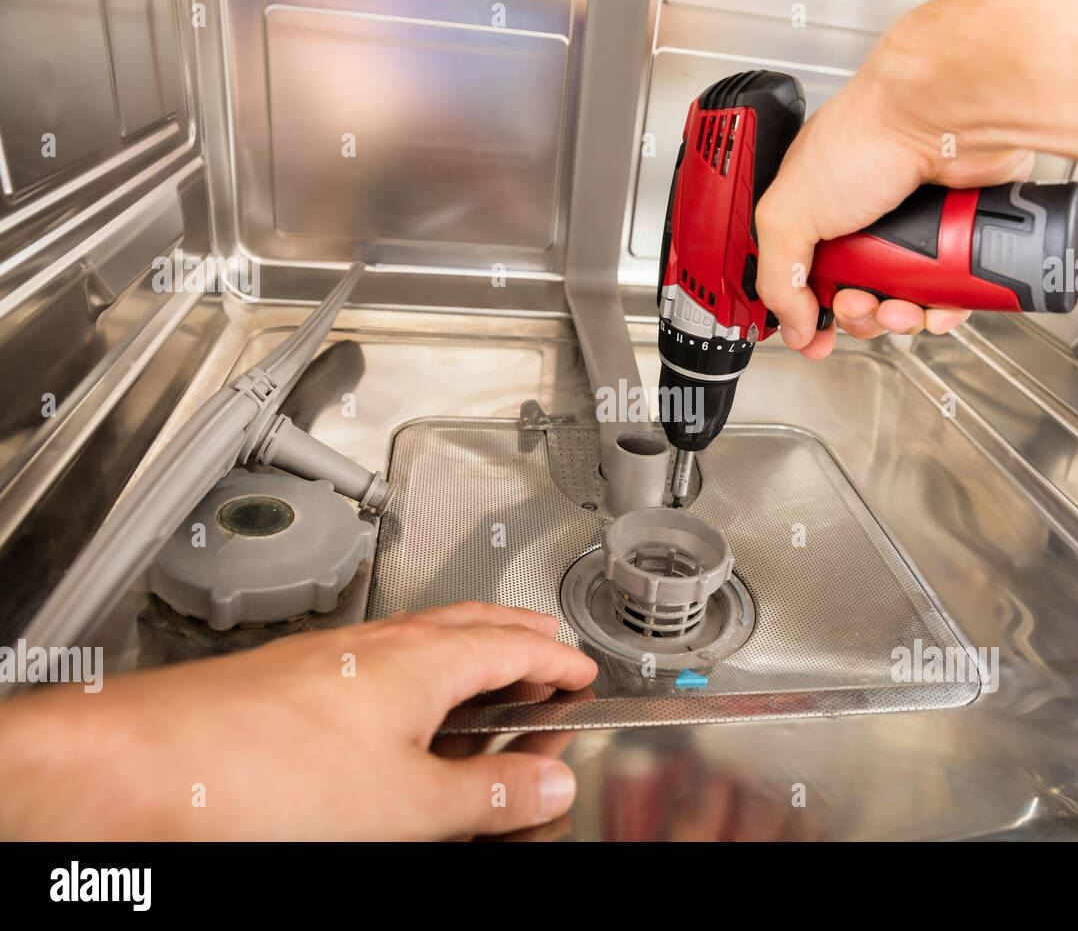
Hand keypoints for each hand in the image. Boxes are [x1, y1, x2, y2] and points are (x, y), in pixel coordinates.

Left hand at [0, 602, 597, 839]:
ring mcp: (336, 656)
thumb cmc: (260, 770)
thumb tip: (545, 784)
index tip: (583, 672)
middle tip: (548, 655)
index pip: (516, 645)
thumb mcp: (405, 804)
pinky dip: (419, 676)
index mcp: (426, 660)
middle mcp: (383, 643)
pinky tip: (398, 710)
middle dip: (519, 638)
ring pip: (425, 641)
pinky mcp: (297, 678)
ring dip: (470, 654)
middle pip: (473, 624)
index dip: (559, 660)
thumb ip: (486, 794)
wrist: (144, 762)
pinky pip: (383, 661)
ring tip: (485, 680)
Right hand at [754, 2, 1033, 358]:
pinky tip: (934, 304)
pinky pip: (950, 295)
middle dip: (857, 317)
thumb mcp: (788, 213)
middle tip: (858, 304)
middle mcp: (863, 222)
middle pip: (856, 300)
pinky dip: (942, 310)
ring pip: (904, 304)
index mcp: (815, 212)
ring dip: (899, 319)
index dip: (807, 312)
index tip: (811, 335)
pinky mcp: (956, 238)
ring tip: (899, 306)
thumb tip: (790, 326)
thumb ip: (777, 276)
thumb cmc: (865, 136)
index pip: (804, 279)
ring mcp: (913, 231)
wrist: (938, 117)